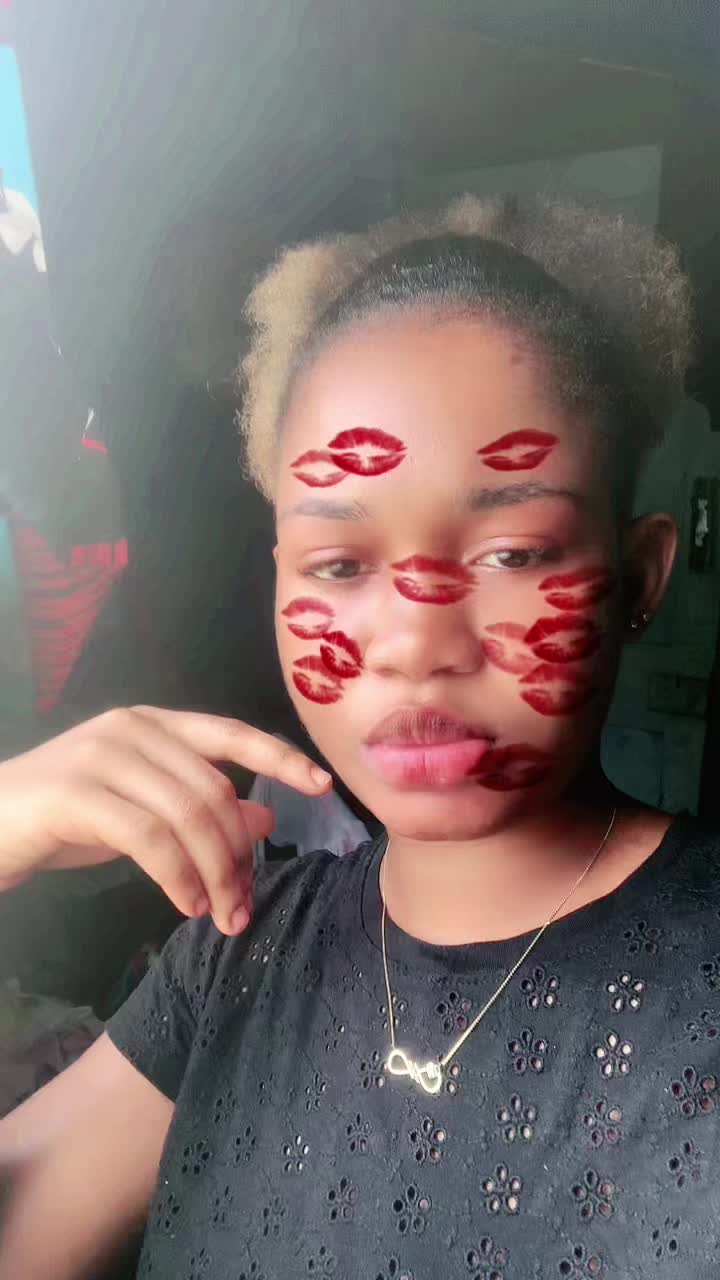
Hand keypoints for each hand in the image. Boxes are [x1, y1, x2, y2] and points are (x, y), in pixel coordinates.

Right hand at [0, 706, 330, 933]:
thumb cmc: (64, 818)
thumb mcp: (142, 812)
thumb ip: (198, 809)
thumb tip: (266, 817)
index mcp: (154, 724)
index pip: (231, 733)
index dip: (280, 757)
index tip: (324, 786)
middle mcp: (133, 728)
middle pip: (214, 791)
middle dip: (238, 854)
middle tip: (243, 905)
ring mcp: (102, 754)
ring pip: (188, 815)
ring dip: (214, 873)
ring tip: (220, 914)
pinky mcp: (76, 792)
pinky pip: (149, 837)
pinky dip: (177, 875)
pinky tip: (186, 904)